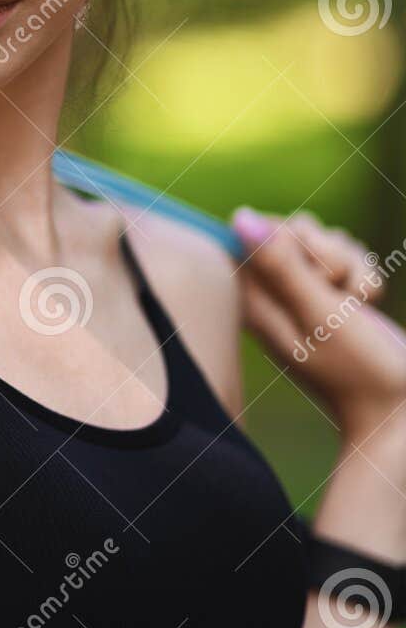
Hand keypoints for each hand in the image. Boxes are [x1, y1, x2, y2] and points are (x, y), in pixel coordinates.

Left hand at [232, 207, 405, 439]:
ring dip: (351, 265)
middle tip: (335, 289)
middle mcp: (274, 294)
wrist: (401, 410)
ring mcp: (305, 294)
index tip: (308, 262)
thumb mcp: (321, 313)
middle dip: (326, 250)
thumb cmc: (360, 368)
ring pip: (326, 242)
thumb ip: (282, 265)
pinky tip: (369, 305)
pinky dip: (364, 276)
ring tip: (355, 304)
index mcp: (255, 300)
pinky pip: (348, 259)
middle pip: (293, 230)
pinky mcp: (333, 298)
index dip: (287, 234)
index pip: (250, 233)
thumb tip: (238, 217)